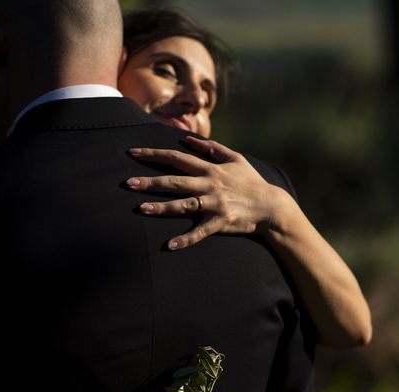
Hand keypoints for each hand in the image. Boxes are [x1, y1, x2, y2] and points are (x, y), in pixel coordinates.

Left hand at [126, 136, 290, 249]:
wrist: (271, 205)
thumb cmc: (251, 182)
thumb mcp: (235, 158)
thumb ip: (212, 148)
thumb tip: (189, 140)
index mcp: (210, 169)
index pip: (177, 158)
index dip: (154, 154)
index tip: (133, 152)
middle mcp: (210, 184)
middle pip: (175, 181)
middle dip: (150, 182)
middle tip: (127, 183)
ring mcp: (215, 203)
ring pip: (183, 204)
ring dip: (162, 207)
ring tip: (141, 209)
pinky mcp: (221, 221)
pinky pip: (200, 232)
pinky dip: (185, 239)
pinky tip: (170, 245)